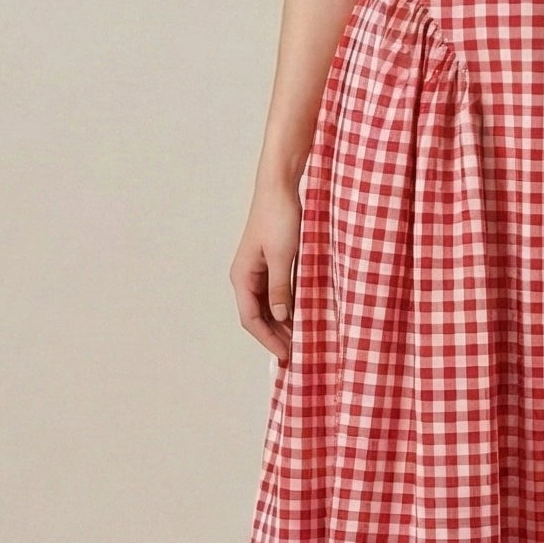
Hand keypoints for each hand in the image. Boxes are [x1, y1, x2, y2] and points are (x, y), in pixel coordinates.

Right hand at [231, 179, 302, 361]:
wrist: (279, 187)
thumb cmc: (279, 218)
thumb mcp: (283, 256)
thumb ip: (280, 288)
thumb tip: (282, 317)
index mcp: (243, 277)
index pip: (251, 319)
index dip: (268, 339)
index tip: (286, 355)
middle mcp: (246, 276)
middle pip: (258, 316)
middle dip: (275, 335)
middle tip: (297, 353)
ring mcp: (258, 270)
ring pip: (268, 306)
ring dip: (282, 323)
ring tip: (300, 339)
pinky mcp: (271, 262)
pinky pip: (276, 292)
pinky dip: (287, 306)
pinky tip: (301, 316)